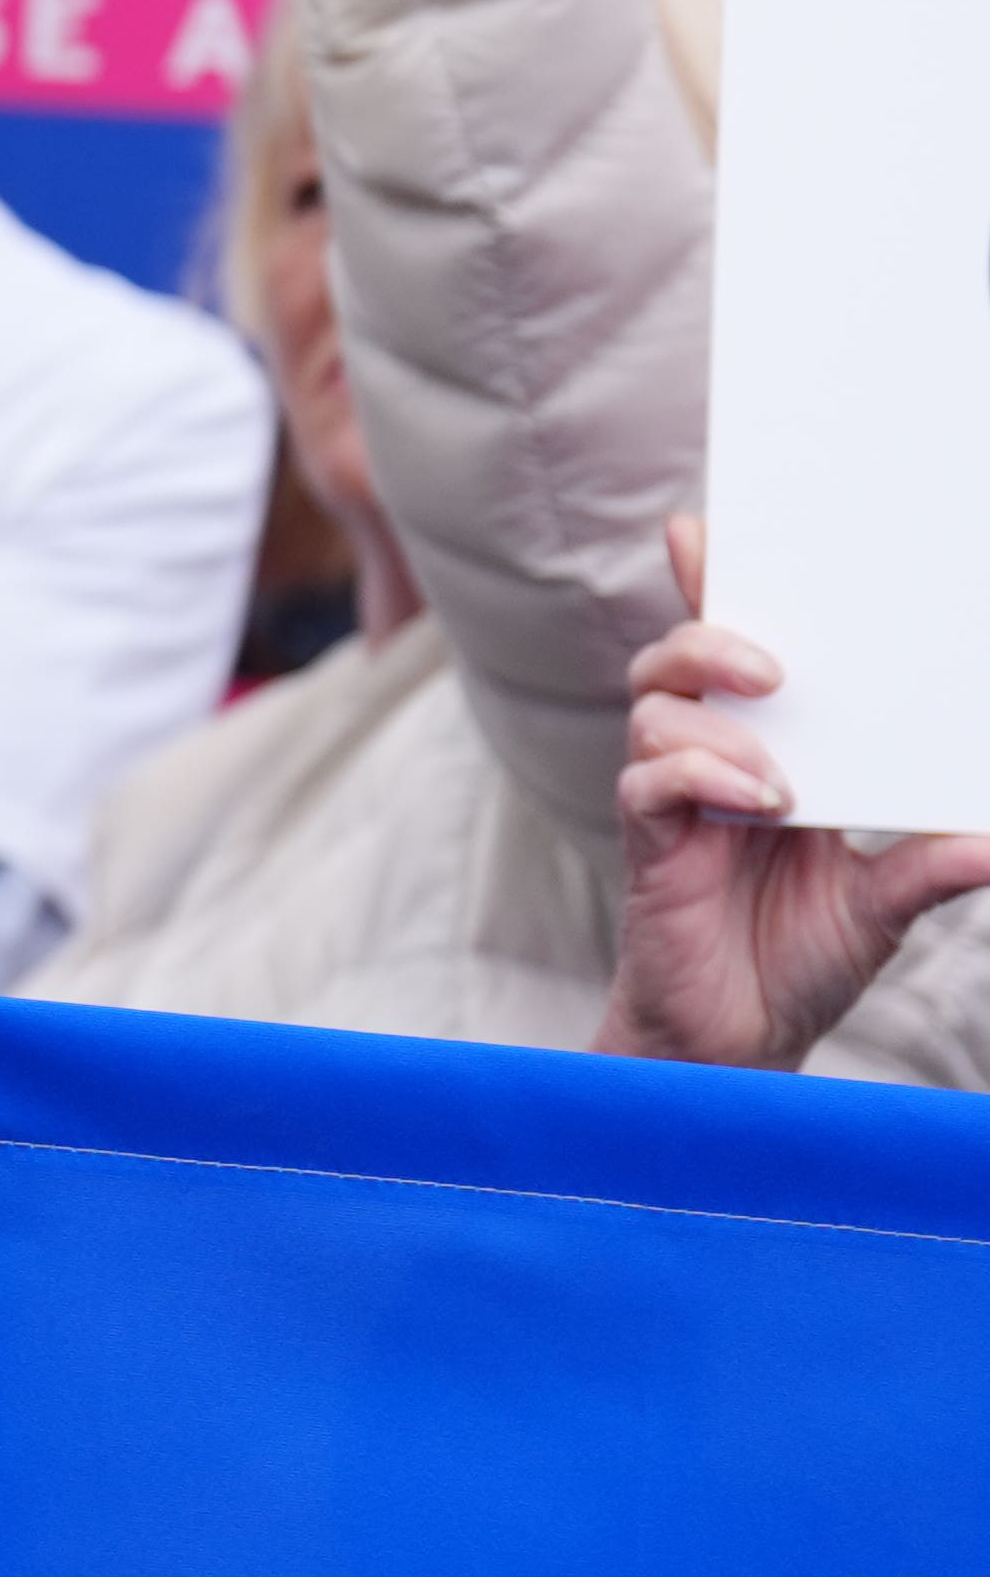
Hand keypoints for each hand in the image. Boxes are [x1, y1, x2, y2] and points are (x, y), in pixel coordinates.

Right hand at [597, 515, 989, 1070]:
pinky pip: (649, 781)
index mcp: (759, 755)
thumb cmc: (797, 960)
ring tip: (780, 779)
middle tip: (771, 667)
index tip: (703, 533)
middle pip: (675, 659)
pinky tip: (754, 802)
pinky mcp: (649, 841)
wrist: (739, 1043)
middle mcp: (707, 761)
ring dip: (718, 725)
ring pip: (655, 709)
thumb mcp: (885, 906)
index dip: (710, 590)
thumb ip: (928, 865)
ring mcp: (672, 798)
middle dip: (708, 636)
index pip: (727, 657)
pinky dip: (699, 777)